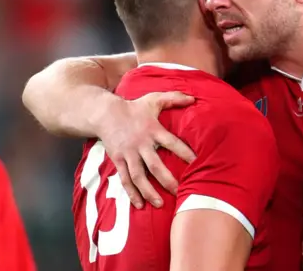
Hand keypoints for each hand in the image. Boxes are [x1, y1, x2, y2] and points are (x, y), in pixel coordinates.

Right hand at [97, 91, 195, 208]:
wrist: (105, 113)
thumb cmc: (134, 107)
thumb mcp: (154, 99)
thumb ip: (174, 98)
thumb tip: (193, 98)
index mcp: (153, 130)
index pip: (172, 143)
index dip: (185, 153)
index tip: (197, 163)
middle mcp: (141, 144)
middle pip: (155, 165)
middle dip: (167, 180)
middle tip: (180, 192)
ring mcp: (128, 154)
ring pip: (138, 176)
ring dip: (148, 191)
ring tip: (159, 204)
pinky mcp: (118, 161)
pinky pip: (125, 179)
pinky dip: (132, 193)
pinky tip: (139, 204)